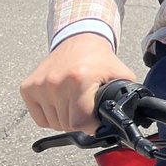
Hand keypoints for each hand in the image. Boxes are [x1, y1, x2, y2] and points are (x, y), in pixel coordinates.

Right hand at [21, 34, 136, 133]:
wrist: (78, 40)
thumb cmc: (100, 60)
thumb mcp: (121, 75)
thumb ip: (128, 97)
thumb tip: (138, 118)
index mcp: (79, 79)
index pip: (80, 122)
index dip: (91, 125)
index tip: (96, 119)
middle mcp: (56, 82)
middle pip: (67, 125)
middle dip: (80, 122)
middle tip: (87, 107)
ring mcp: (40, 85)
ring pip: (54, 124)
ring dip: (65, 119)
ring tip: (74, 101)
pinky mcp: (28, 87)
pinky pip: (40, 119)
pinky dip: (51, 116)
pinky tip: (61, 102)